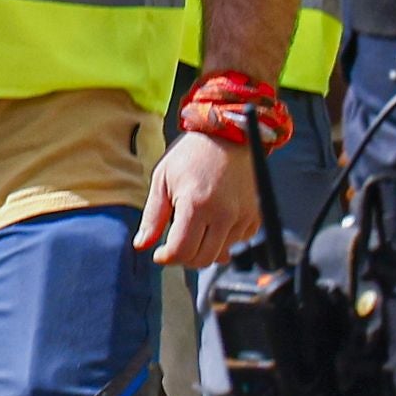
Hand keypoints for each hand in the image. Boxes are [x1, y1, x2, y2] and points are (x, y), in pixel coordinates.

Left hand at [140, 123, 259, 268]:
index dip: (166, 257)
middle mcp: (224, 214)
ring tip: (194, 226)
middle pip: (202, 259)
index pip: (181, 251)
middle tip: (175, 244)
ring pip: (220, 254)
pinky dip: (222, 241)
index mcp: (196, 204)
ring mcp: (242, 217)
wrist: (229, 136)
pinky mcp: (255, 217)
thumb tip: (141, 245)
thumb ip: (152, 217)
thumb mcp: (162, 180)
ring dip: (203, 249)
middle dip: (184, 258)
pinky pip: (236, 243)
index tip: (160, 254)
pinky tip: (213, 222)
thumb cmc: (191, 155)